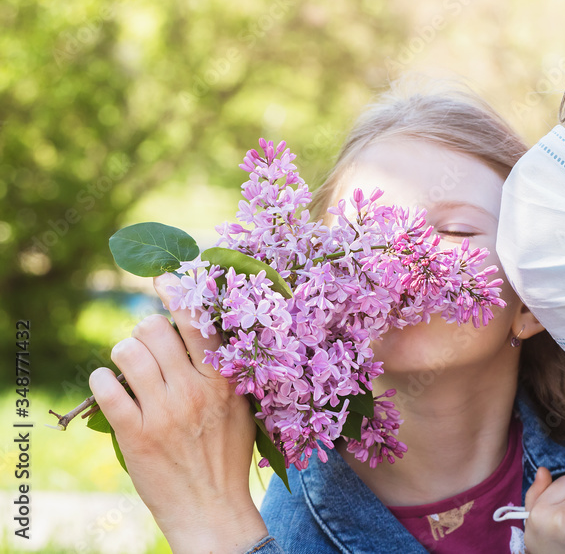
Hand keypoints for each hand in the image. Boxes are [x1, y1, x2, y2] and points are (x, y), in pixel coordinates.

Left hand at [89, 273, 267, 553]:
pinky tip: (108, 384)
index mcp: (224, 380)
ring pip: (129, 353)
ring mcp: (163, 413)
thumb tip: (203, 333)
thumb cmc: (227, 454)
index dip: (180, 294)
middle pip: (156, 329)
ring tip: (127, 362)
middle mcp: (194, 391)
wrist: (212, 507)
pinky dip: (102, 380)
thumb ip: (224, 371)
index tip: (166, 279)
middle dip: (145, 329)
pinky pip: (107, 389)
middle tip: (146, 342)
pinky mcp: (135, 435)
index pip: (199, 322)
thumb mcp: (240, 406)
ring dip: (123, 351)